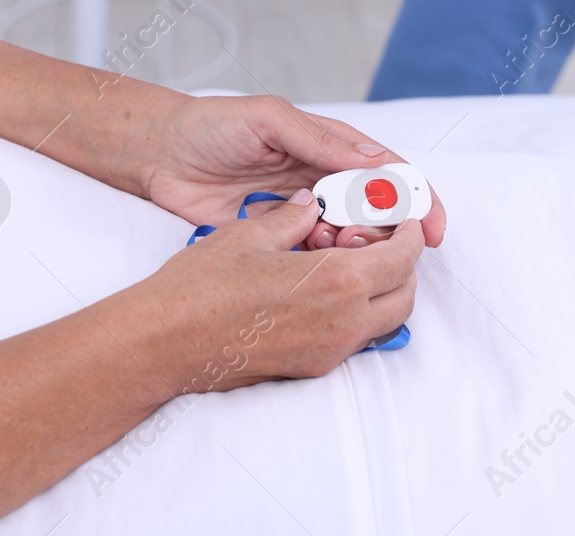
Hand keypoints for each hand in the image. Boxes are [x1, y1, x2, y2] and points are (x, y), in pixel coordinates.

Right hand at [134, 190, 423, 388]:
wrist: (165, 342)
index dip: (409, 234)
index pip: (402, 258)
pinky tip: (323, 290)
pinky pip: (353, 340)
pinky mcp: (309, 368)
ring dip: (381, 292)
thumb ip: (291, 218)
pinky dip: (356, 313)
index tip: (405, 219)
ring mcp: (326, 351)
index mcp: (335, 282)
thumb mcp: (249, 234)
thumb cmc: (201, 287)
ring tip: (351, 263)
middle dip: (403, 265)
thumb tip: (310, 206)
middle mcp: (341, 323)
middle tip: (383, 239)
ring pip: (382, 322)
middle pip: (404, 296)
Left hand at [139, 94, 446, 249]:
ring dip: (349, 250)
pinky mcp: (275, 237)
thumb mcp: (269, 120)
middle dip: (383, 233)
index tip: (431, 230)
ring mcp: (301, 212)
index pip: (389, 173)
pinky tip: (306, 262)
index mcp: (330, 146)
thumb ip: (319, 140)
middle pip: (375, 214)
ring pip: (346, 240)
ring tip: (329, 247)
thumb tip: (375, 161)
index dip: (417, 201)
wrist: (161, 154)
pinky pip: (309, 257)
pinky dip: (318, 264)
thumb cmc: (213, 126)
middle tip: (362, 242)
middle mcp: (323, 180)